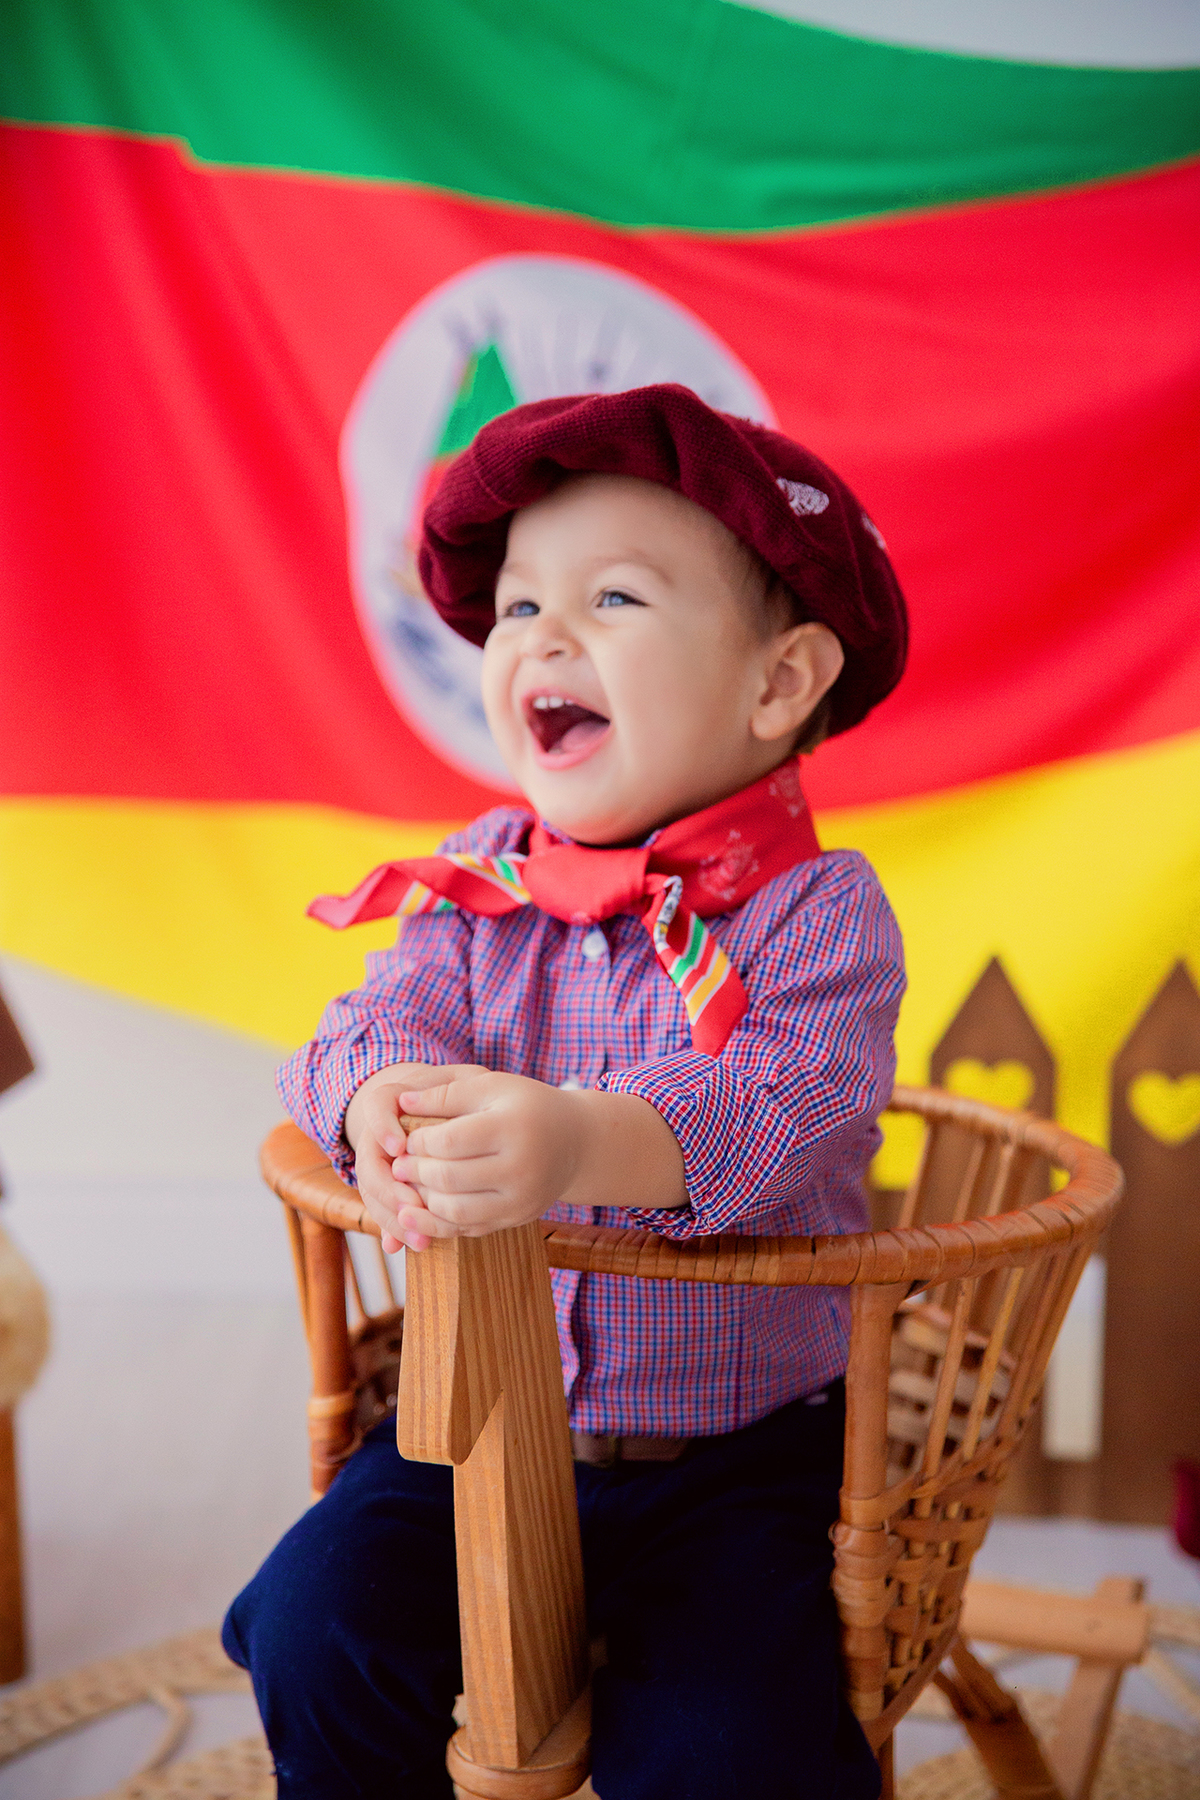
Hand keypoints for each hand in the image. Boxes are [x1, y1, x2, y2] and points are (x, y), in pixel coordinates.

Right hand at [344, 1063, 487, 1252]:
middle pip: (369, 1162)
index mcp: (393, 1100)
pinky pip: (385, 1212)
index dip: (382, 1126)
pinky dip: (396, 1230)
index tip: (400, 1146)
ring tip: (419, 1236)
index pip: (376, 1106)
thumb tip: (427, 1108)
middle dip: (389, 1188)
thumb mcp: (464, 1082)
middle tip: (411, 1205)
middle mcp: (379, 1134)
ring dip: (393, 1217)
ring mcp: (381, 1163)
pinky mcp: (390, 1189)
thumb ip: (452, 1090)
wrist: (448, 1110)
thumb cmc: (463, 1092)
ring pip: (373, 1193)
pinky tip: (412, 1245)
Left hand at [391, 1070, 687, 1246]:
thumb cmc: (526, 1106)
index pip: (450, 1141)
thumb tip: (400, 1103)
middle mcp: (522, 1167)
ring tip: (408, 1185)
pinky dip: (438, 1223)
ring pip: (456, 1211)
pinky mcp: (517, 1219)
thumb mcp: (490, 1086)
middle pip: (449, 1178)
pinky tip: (418, 1211)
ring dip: (422, 1201)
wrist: (575, 1141)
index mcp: (513, 1127)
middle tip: (398, 1164)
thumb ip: (445, 1094)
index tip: (406, 1137)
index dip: (419, 1141)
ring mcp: (522, 1199)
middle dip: (415, 1172)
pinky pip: (469, 1229)